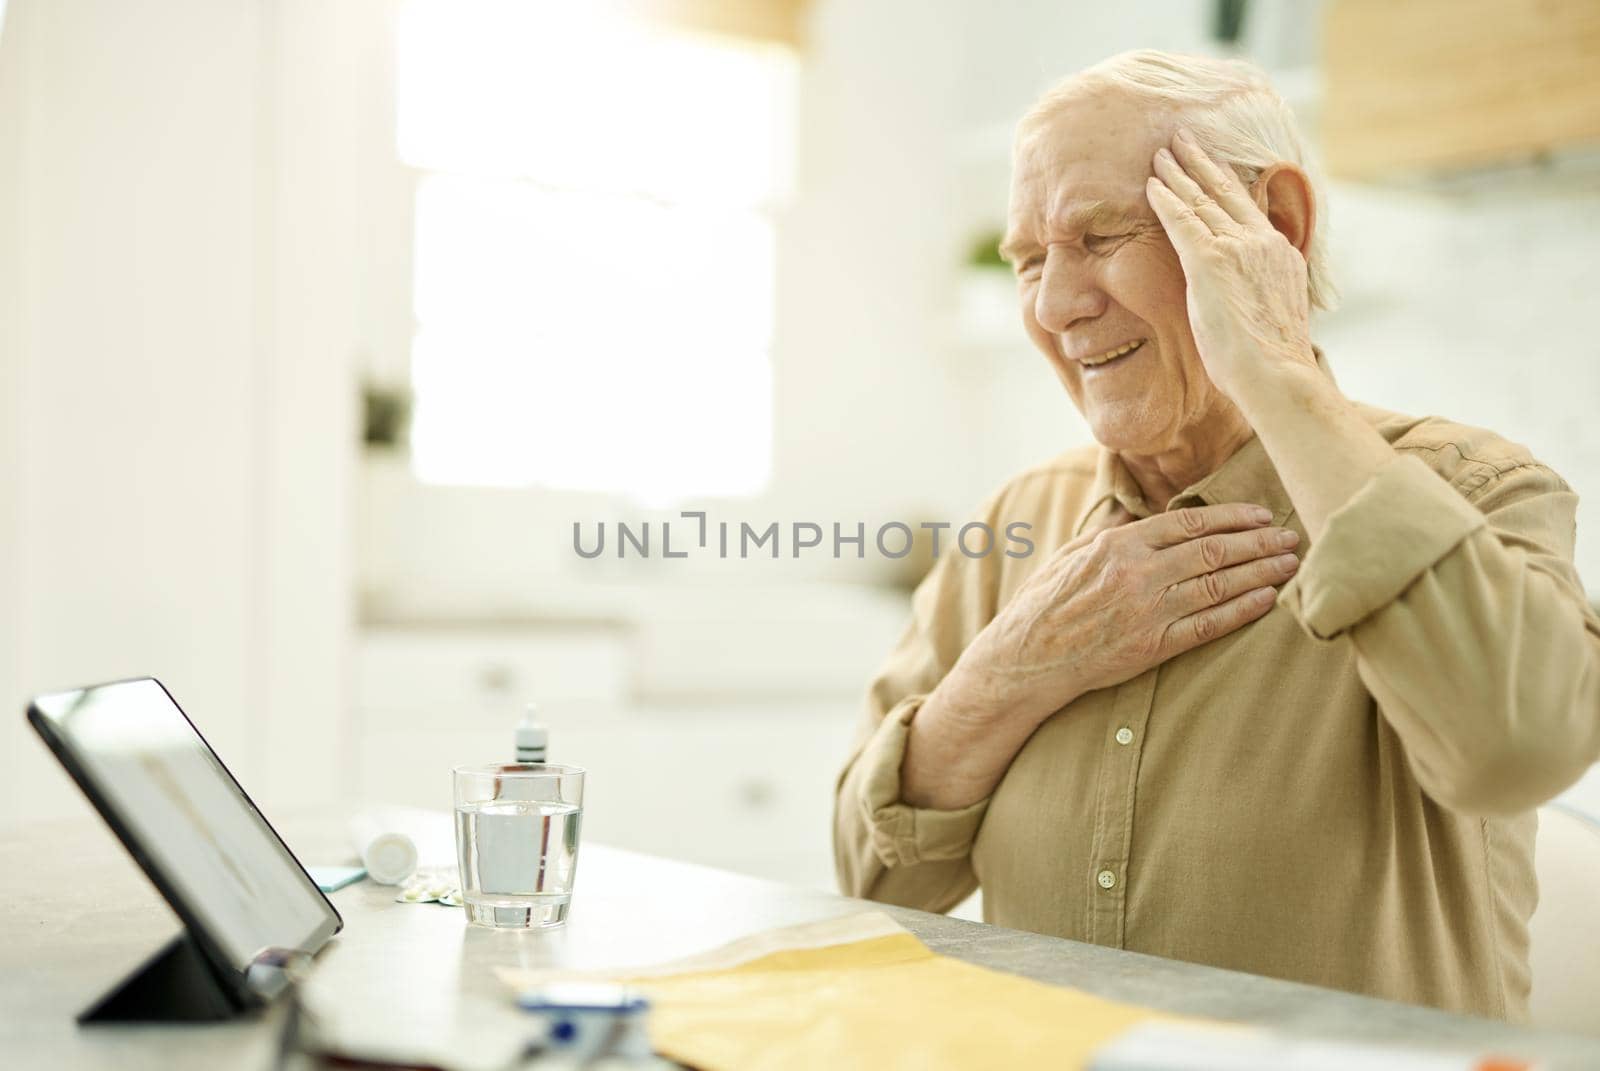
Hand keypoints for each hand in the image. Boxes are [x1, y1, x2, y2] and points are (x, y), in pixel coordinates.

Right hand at [956, 502, 1298, 724]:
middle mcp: (1138, 572)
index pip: (1189, 523)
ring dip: (1260, 572)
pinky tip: (1267, 599)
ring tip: (1290, 564)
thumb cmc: (1046, 602)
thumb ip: (1111, 531)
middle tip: (1292, 537)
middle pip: (1213, 550)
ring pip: (1218, 584)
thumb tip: (1137, 510)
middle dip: (1258, 542)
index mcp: (1120, 544)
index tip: (1262, 516)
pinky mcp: (1154, 645)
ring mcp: (1148, 610)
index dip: (1232, 517)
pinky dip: (1242, 610)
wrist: (1027, 657)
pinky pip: (1209, 624)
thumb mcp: (1073, 553)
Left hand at [1145, 127, 1316, 400]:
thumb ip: (1255, 295)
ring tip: (1161, 153)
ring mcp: (1238, 249)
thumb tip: (1244, 302)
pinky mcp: (1211, 262)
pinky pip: (1183, 221)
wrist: (1277, 374)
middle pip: (1227, 193)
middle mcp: (1262, 243)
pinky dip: (1166, 200)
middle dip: (1202, 164)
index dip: (1226, 184)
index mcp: (1278, 255)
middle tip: (1183, 139)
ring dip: (1179, 174)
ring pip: (1203, 200)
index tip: (1213, 165)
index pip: (1248, 209)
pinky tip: (1151, 185)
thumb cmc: (1271, 363)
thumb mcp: (1270, 316)